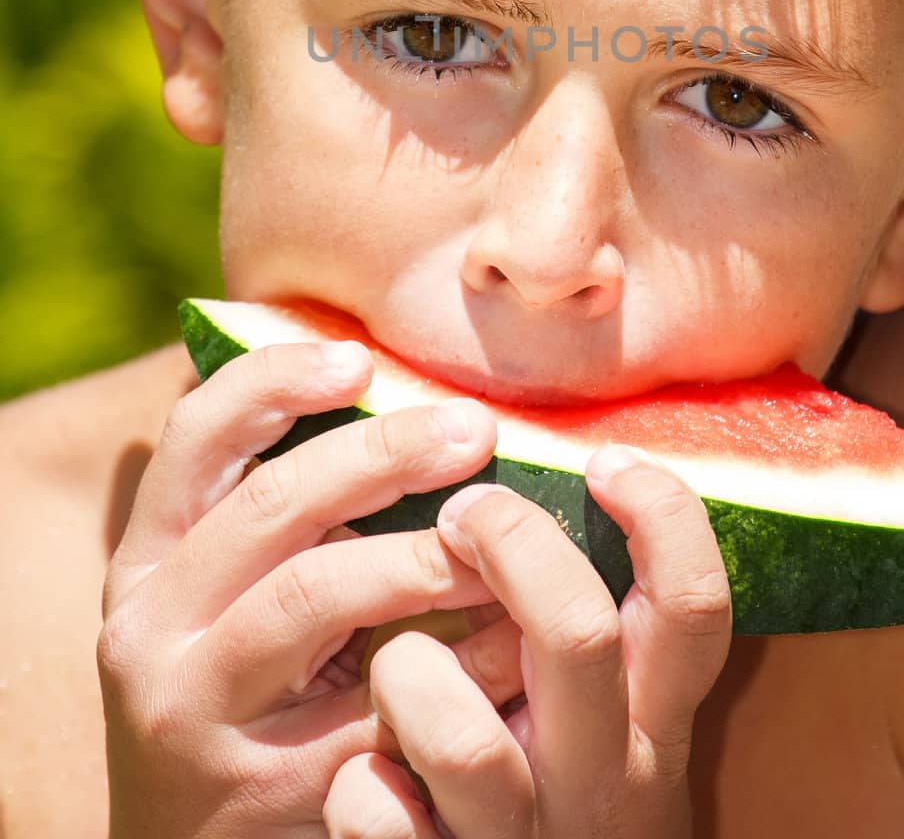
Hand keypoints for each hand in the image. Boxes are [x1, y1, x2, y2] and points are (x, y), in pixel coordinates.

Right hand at [96, 336, 509, 836]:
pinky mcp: (265, 789)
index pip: (194, 438)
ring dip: (421, 552)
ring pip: (314, 594)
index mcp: (146, 562)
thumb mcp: (220, 597)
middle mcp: (152, 630)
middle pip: (273, 506)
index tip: (360, 358)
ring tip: (495, 533)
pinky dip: (458, 660)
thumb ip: (275, 511)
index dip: (276, 381)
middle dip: (383, 453)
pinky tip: (513, 636)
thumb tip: (377, 383)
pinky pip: (376, 702)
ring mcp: (201, 712)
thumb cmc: (238, 692)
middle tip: (474, 430)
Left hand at [323, 444, 731, 837]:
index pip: (695, 603)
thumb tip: (565, 475)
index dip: (661, 513)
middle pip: (576, 629)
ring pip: (461, 732)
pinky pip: (379, 815)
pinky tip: (369, 777)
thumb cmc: (561, 804)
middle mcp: (602, 781)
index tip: (603, 461)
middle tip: (465, 511)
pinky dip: (360, 788)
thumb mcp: (613, 728)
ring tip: (400, 665)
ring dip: (408, 671)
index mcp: (652, 725)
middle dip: (509, 544)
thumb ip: (603, 632)